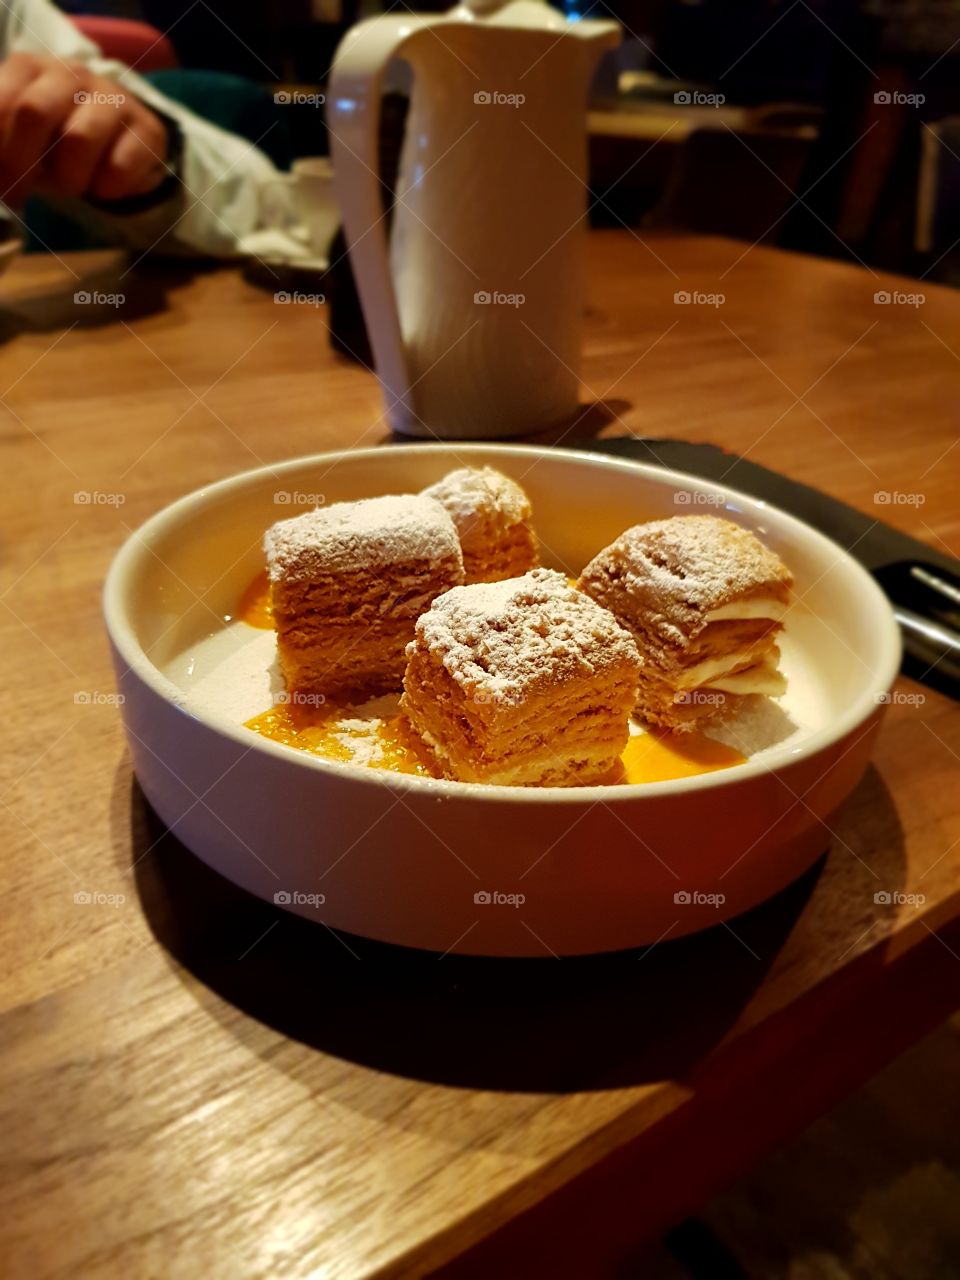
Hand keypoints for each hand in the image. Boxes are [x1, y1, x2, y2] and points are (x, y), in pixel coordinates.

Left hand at [0, 52, 170, 206]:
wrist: (121, 142)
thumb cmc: (58, 140)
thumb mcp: (21, 137)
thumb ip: (3, 144)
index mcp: (31, 67)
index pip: (4, 101)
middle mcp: (71, 73)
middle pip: (35, 112)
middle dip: (20, 164)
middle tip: (19, 196)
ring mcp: (112, 97)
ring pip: (79, 139)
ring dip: (68, 179)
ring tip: (70, 188)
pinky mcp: (147, 128)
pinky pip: (119, 167)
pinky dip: (105, 190)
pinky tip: (102, 186)